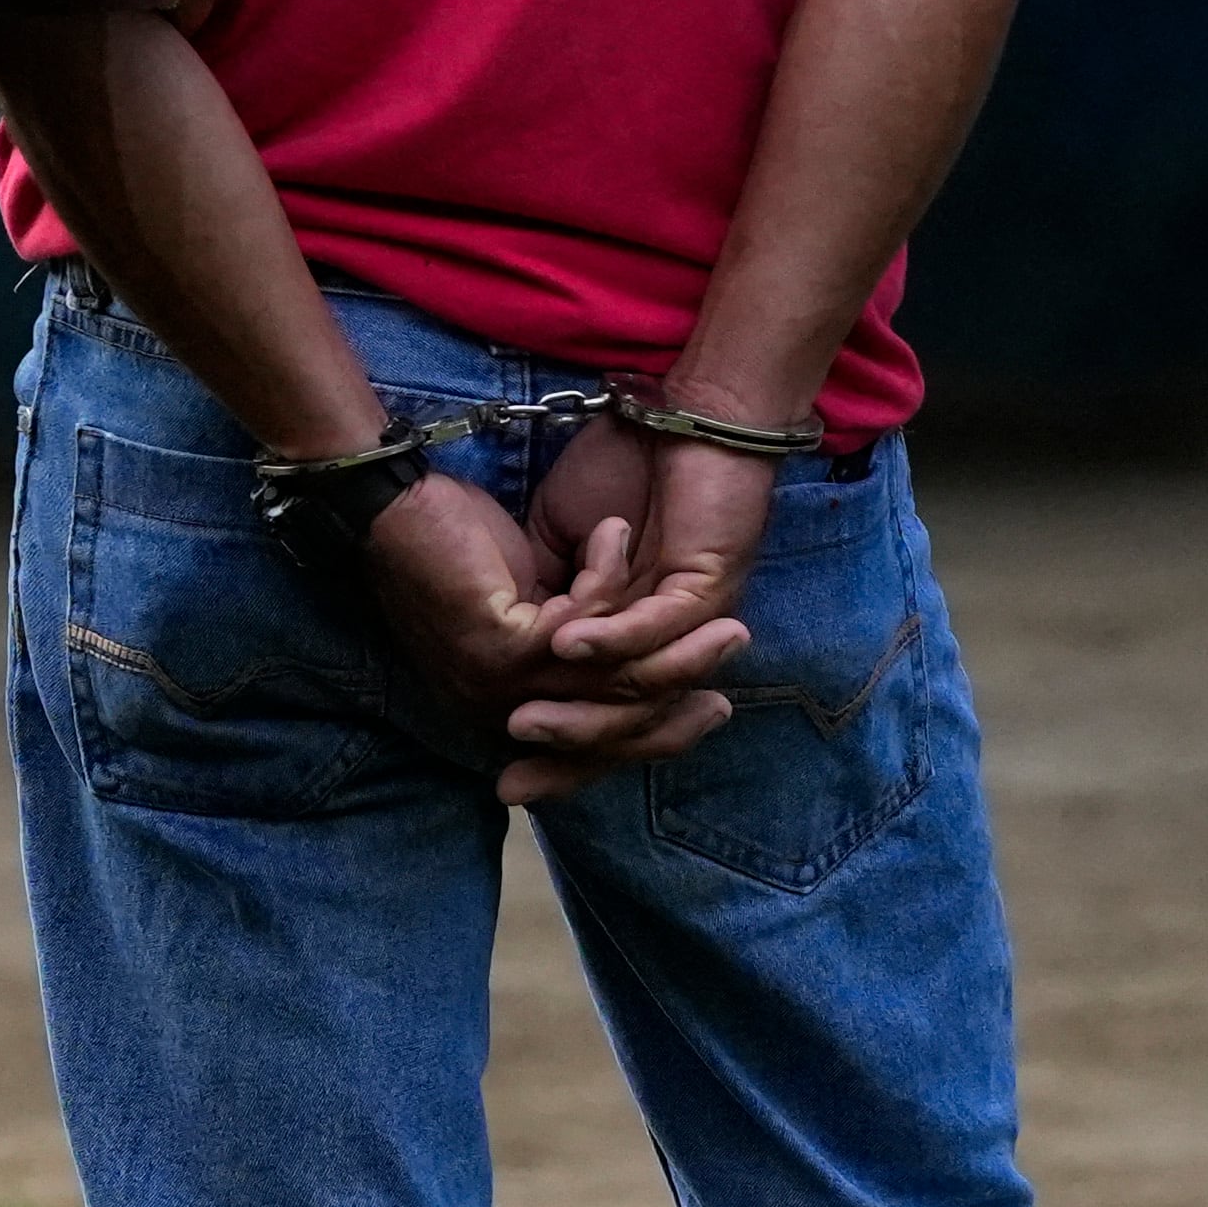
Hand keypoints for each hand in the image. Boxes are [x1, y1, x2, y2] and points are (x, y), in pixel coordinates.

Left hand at [357, 476, 734, 804]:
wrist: (391, 505)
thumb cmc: (453, 543)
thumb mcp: (529, 603)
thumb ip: (571, 643)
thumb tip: (634, 667)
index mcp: (508, 710)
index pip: (599, 746)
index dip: (663, 731)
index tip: (716, 704)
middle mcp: (499, 712)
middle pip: (615, 725)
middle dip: (683, 685)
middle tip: (735, 644)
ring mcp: (497, 686)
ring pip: (611, 682)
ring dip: (669, 640)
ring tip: (717, 607)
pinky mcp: (500, 647)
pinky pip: (583, 631)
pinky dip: (605, 581)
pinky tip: (612, 535)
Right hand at [497, 437, 774, 800]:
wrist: (671, 421)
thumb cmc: (613, 479)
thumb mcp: (552, 551)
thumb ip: (541, 602)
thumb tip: (506, 653)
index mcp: (636, 646)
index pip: (599, 722)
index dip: (554, 757)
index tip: (503, 785)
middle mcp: (671, 649)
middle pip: (622, 726)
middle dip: (564, 756)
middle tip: (512, 784)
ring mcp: (691, 622)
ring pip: (637, 689)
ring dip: (583, 710)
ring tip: (527, 722)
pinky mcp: (703, 586)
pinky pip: (654, 627)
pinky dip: (610, 639)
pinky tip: (567, 644)